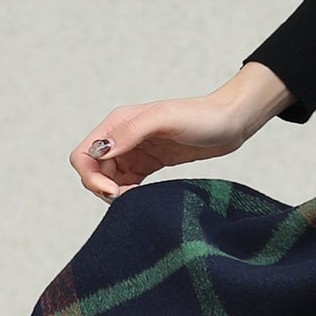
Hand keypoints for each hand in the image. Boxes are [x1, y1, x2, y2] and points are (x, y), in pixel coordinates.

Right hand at [70, 62, 291, 199]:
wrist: (231, 123)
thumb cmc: (201, 116)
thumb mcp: (165, 119)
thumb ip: (131, 132)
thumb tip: (101, 151)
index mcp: (118, 123)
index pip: (84, 154)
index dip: (90, 176)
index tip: (113, 190)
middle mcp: (122, 137)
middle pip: (93, 171)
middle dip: (103, 188)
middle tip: (129, 199)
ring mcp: (135, 152)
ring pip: (108, 180)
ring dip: (115, 194)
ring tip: (138, 199)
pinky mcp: (149, 165)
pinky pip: (126, 184)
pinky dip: (127, 194)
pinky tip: (142, 198)